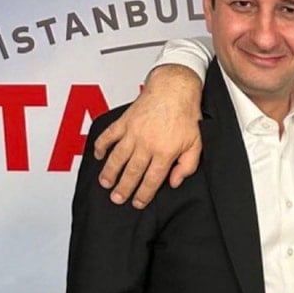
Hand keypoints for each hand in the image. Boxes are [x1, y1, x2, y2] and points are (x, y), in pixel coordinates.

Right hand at [94, 64, 203, 208]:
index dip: (143, 194)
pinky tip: (98, 156)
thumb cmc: (186, 115)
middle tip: (117, 199)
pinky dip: (100, 146)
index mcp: (165, 152)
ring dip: (109, 172)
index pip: (152, 180)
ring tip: (105, 183)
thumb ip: (187, 166)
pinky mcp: (124, 121)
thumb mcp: (196, 144)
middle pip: (132, 172)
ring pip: (117, 157)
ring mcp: (133, 132)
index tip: (137, 203)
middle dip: (123, 188)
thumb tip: (174, 182)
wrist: (174, 89)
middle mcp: (146, 144)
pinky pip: (108, 136)